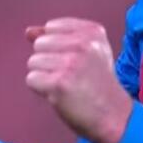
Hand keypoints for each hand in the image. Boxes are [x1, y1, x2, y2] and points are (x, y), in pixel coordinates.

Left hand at [25, 18, 133, 142]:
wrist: (113, 115)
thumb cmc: (98, 83)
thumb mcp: (88, 51)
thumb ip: (57, 37)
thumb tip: (28, 31)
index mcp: (92, 31)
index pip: (51, 27)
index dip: (56, 47)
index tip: (75, 61)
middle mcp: (83, 44)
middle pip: (40, 44)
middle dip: (48, 61)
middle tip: (70, 75)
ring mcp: (71, 63)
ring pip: (33, 62)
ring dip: (44, 76)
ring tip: (65, 85)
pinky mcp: (60, 83)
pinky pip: (32, 79)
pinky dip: (41, 89)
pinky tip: (59, 94)